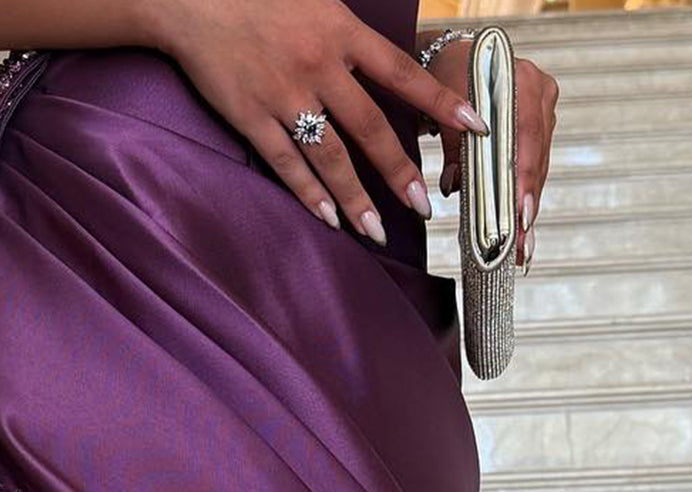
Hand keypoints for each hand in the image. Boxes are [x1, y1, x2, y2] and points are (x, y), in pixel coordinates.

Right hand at [151, 0, 489, 242]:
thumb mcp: (316, 1)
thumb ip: (348, 34)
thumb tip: (384, 66)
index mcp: (341, 31)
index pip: (402, 73)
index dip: (441, 102)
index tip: (477, 126)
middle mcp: (318, 66)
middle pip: (370, 128)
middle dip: (399, 171)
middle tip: (424, 206)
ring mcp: (284, 96)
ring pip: (330, 156)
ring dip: (356, 198)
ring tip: (376, 231)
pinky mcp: (251, 117)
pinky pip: (286, 163)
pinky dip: (308, 193)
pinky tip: (328, 218)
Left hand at [427, 37, 558, 270]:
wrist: (453, 60)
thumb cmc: (446, 76)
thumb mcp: (443, 105)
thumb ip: (454, 145)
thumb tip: (454, 185)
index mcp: (522, 81)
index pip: (528, 136)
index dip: (524, 179)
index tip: (521, 213)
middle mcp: (540, 94)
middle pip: (536, 158)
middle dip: (526, 205)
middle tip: (520, 245)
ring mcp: (544, 110)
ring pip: (538, 167)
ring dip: (527, 207)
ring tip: (522, 247)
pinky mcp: (539, 127)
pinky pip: (534, 166)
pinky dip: (523, 196)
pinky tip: (520, 227)